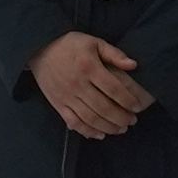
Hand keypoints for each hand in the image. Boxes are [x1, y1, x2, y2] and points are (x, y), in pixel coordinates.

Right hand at [31, 31, 152, 138]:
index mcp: (89, 67)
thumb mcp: (93, 42)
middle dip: (121, 118)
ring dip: (108, 127)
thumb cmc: (70, 44)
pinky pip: (74, 122)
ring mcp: (67, 96)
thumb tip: (133, 65)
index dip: (128, 101)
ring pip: (91, 118)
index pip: (114, 89)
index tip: (137, 107)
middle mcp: (78, 84)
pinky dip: (88, 131)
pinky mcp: (58, 104)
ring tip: (121, 129)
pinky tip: (100, 134)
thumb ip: (114, 53)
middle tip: (132, 121)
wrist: (40, 49)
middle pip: (104, 107)